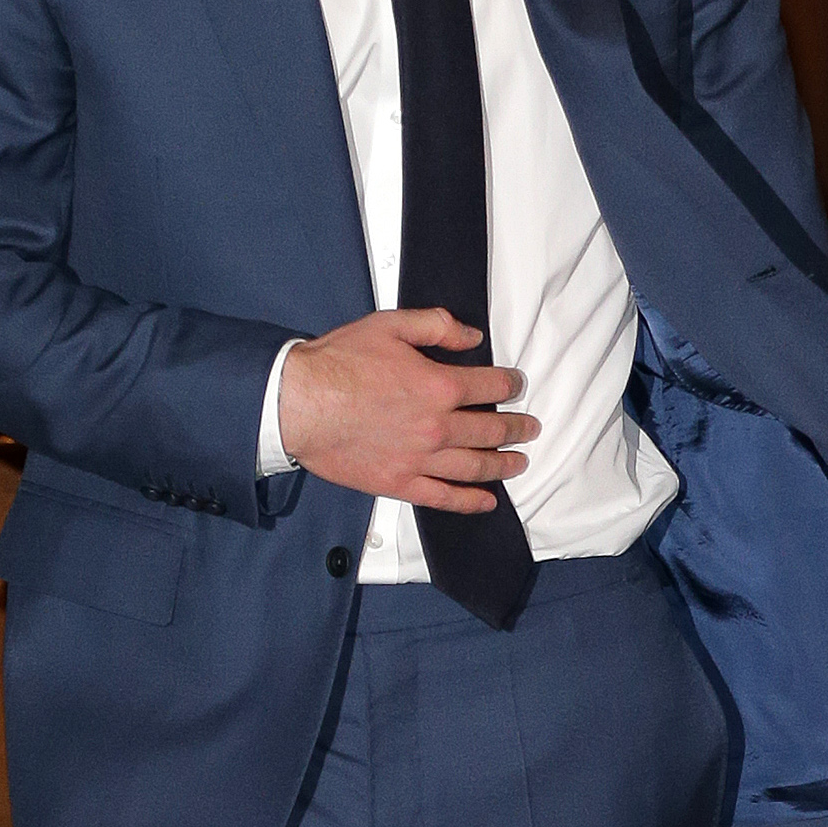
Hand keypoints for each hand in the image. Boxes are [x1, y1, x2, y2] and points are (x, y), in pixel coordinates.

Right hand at [277, 309, 537, 507]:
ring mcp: (420, 459)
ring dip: (503, 464)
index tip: (517, 386)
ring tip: (519, 462)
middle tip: (530, 428)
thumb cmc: (337, 363)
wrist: (297, 404)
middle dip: (517, 427)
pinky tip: (487, 500)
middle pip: (491, 429)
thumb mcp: (389, 325)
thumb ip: (436, 326)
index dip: (510, 384)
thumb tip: (471, 336)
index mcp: (438, 386)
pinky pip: (444, 497)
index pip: (491, 386)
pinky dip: (470, 501)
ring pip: (476, 466)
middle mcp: (437, 427)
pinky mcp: (400, 483)